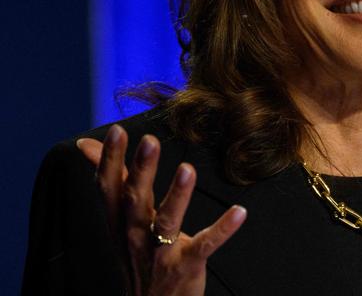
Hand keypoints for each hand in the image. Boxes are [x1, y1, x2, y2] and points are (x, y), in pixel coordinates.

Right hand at [77, 124, 246, 295]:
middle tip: (149, 141)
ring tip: (188, 170)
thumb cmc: (136, 255)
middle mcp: (135, 235)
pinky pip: (205, 245)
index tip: (116, 130)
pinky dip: (222, 230)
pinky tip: (240, 212)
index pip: (110, 187)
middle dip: (141, 170)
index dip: (110, 159)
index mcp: (118, 221)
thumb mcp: (118, 219)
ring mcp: (160, 252)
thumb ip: (112, 180)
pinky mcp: (186, 265)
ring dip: (177, 195)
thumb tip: (85, 145)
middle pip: (135, 199)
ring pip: (166, 221)